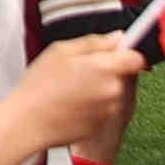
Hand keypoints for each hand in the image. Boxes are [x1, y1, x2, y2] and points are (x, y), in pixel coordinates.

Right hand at [0, 35, 145, 164]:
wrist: (28, 122)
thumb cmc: (39, 86)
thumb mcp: (61, 50)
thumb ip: (94, 42)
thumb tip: (117, 38)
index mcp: (106, 68)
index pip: (136, 58)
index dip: (127, 53)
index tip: (116, 53)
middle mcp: (112, 91)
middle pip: (121, 76)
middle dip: (106, 72)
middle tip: (79, 71)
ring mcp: (107, 111)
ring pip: (110, 93)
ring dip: (97, 89)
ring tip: (69, 90)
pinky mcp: (99, 125)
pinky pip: (100, 110)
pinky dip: (89, 106)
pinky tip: (68, 104)